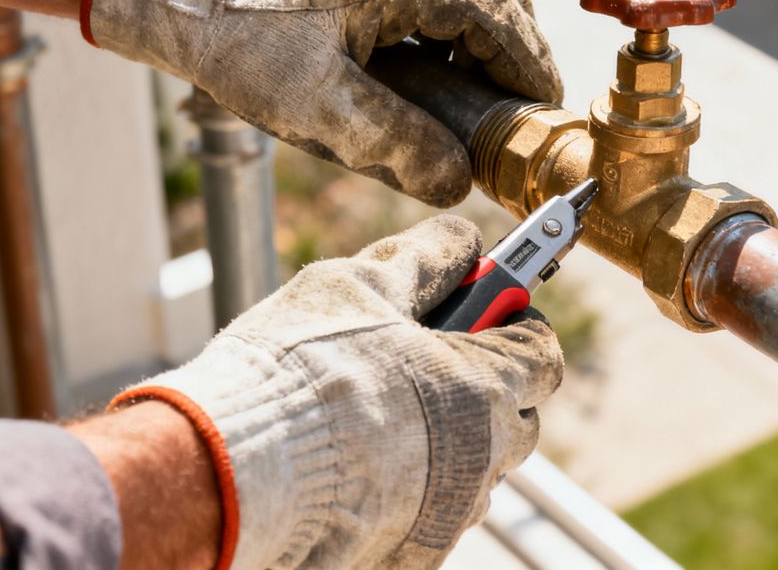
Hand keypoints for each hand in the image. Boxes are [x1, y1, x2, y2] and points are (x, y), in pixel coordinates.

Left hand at [85, 0, 561, 206]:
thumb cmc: (238, 36)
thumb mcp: (317, 106)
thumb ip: (394, 145)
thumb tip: (457, 182)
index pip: (497, 11)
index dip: (527, 62)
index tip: (541, 108)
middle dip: (515, 47)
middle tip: (519, 105)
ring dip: (483, 32)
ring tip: (477, 93)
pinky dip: (448, 20)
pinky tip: (428, 64)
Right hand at [112, 216, 563, 568]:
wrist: (234, 468)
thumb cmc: (299, 368)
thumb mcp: (359, 284)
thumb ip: (425, 258)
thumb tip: (463, 240)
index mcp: (483, 387)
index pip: (543, 355)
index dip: (518, 326)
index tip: (490, 310)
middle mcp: (481, 459)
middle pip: (520, 419)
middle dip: (491, 385)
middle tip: (432, 360)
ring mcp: (448, 514)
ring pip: (478, 471)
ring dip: (454, 441)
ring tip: (386, 414)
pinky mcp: (412, 554)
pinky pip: (435, 514)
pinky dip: (415, 487)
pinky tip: (363, 463)